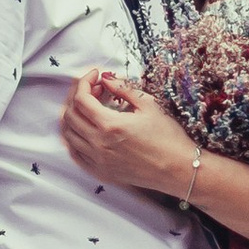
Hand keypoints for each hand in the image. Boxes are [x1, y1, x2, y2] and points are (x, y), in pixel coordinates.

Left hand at [60, 69, 201, 198]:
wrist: (179, 169)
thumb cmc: (169, 137)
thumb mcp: (149, 105)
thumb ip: (123, 89)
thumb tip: (106, 79)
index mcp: (110, 125)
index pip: (81, 99)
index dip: (84, 82)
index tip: (95, 76)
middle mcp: (99, 144)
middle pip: (70, 116)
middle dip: (79, 96)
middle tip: (96, 90)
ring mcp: (98, 161)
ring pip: (69, 135)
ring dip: (74, 117)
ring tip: (91, 108)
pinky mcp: (102, 173)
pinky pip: (76, 154)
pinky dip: (75, 139)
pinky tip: (87, 130)